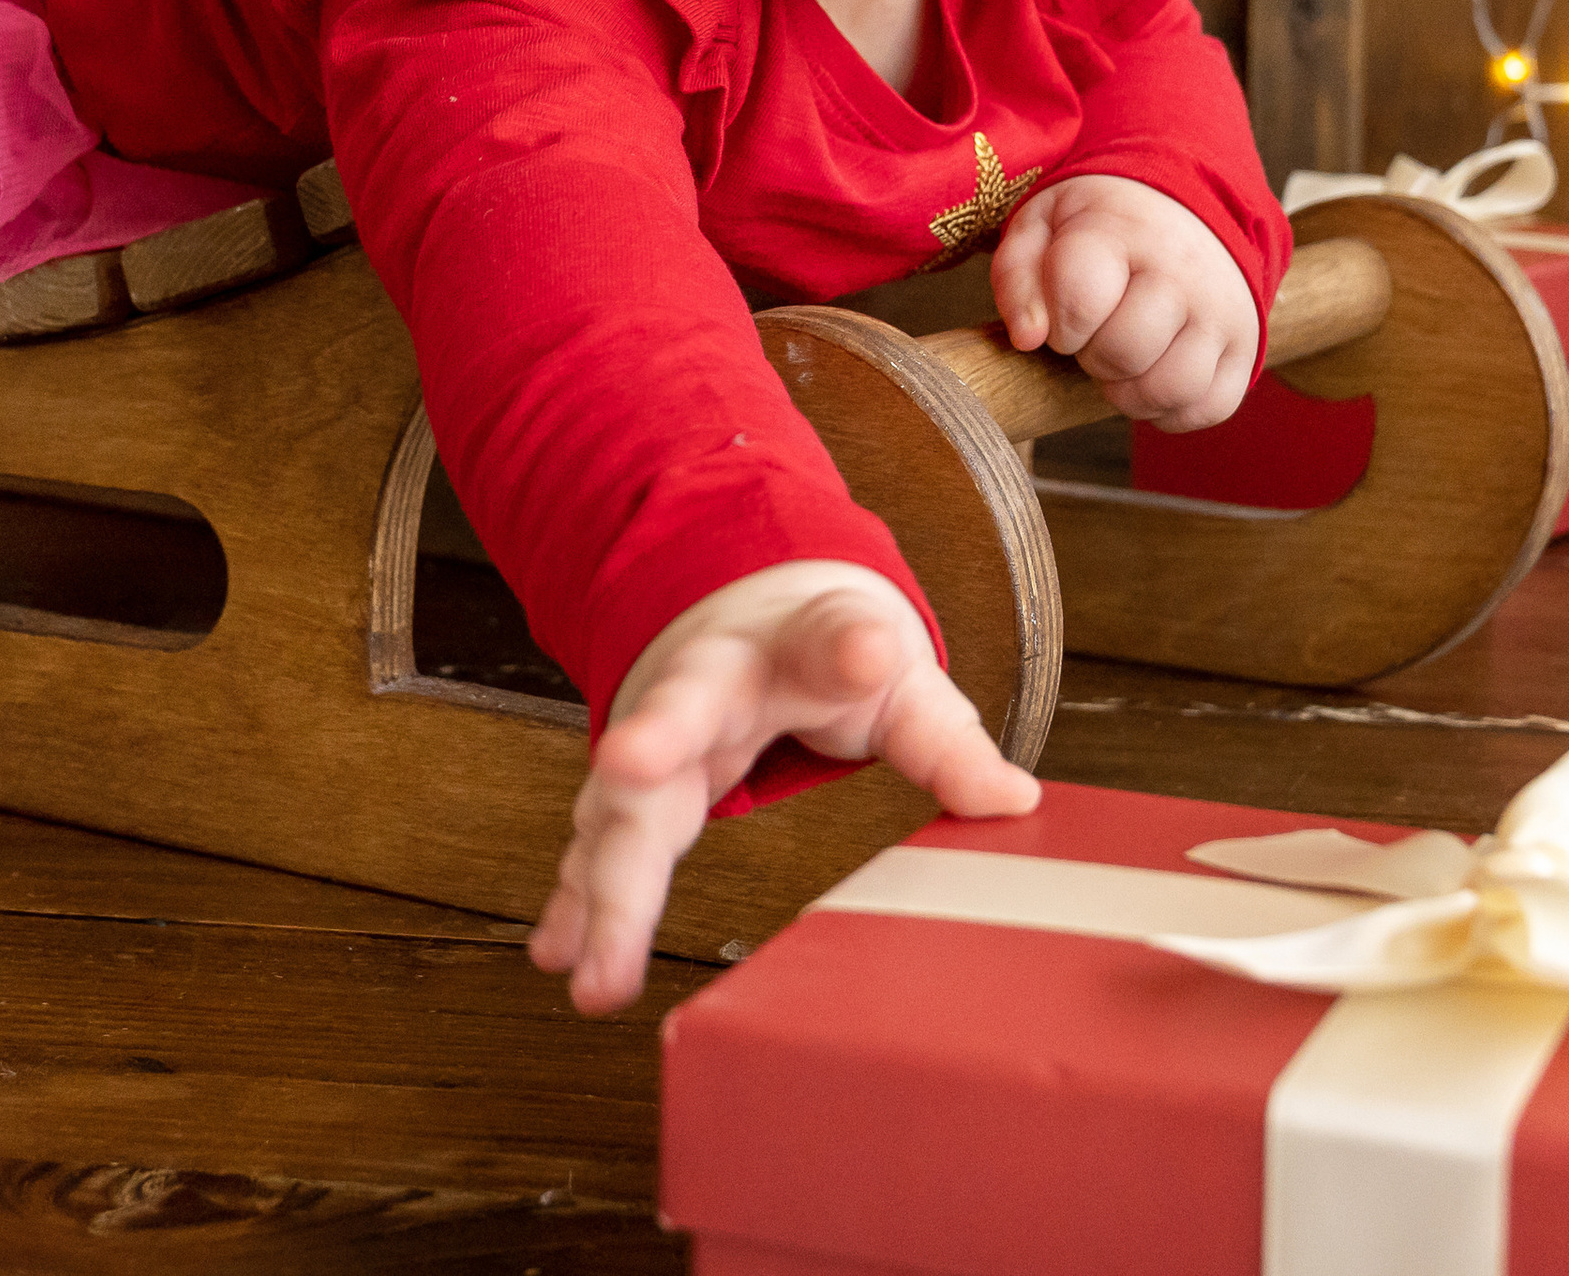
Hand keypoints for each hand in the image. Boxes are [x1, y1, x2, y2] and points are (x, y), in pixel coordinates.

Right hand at [527, 561, 1039, 1015]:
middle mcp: (706, 683)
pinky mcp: (631, 789)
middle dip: (651, 744)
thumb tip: (1012, 800)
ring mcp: (655, 735)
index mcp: (789, 647)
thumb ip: (943, 737)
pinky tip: (556, 954)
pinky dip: (575, 900)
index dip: (848, 646)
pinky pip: (599, 847)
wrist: (733, 610)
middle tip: (629, 770)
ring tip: (590, 959)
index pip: (825, 640)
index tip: (868, 648)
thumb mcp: (894, 678)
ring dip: (601, 876)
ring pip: (623, 800)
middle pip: (681, 716)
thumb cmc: (819, 650)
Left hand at [990, 173, 1258, 431]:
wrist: (1188, 207)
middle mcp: (1183, 271)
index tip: (1065, 314)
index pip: (1080, 301)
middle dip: (1092, 357)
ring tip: (1121, 360)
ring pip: (1170, 389)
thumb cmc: (1101, 224)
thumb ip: (1017, 276)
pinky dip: (1170, 409)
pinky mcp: (1247, 347)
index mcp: (1124, 230)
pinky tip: (1153, 374)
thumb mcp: (1042, 224)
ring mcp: (1222, 311)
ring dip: (1129, 392)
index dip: (1060, 325)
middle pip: (1122, 353)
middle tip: (1095, 335)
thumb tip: (1027, 339)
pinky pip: (1208, 409)